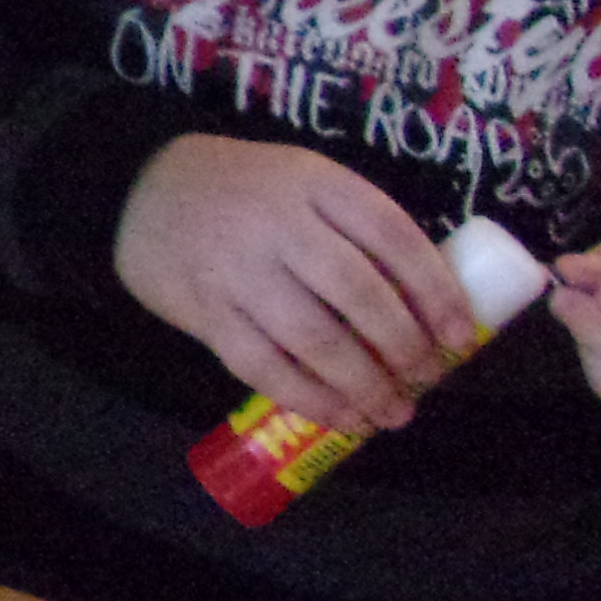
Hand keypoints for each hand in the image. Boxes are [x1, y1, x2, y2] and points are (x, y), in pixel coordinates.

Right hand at [112, 135, 485, 434]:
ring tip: (394, 412)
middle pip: (357, 292)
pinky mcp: (205, 312)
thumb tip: (429, 306)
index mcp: (315, 183)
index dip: (436, 289)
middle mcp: (277, 224)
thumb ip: (354, 230)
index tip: (460, 333)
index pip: (392, 235)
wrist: (140, 193)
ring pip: (313, 338)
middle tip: (429, 377)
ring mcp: (237, 270)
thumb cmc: (245, 193)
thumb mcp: (304, 184)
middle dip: (404, 346)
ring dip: (364, 385)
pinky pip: (263, 366)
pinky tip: (343, 417)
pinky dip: (310, 400)